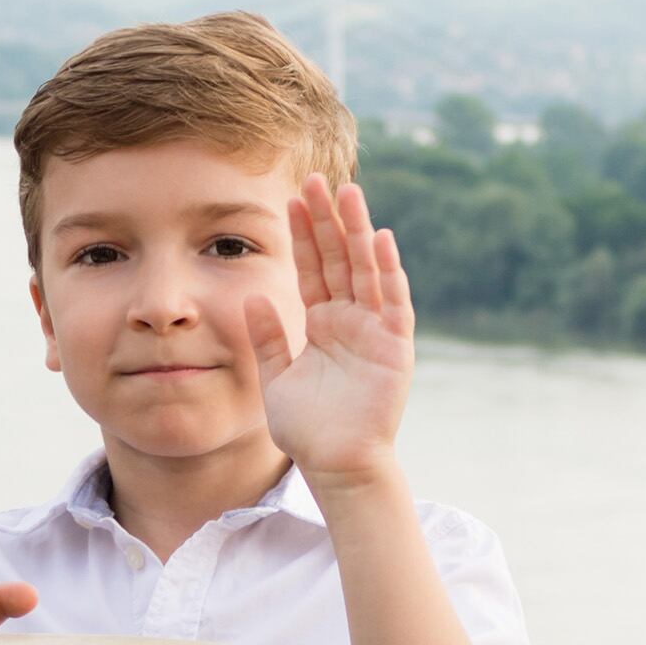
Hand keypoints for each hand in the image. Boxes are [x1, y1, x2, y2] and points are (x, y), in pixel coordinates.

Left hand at [247, 174, 414, 486]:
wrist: (335, 465)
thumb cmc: (307, 429)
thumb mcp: (276, 378)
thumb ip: (266, 338)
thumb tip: (250, 296)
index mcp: (322, 324)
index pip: (312, 269)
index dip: (304, 235)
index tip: (291, 198)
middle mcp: (350, 320)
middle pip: (339, 259)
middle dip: (328, 220)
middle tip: (317, 179)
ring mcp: (375, 331)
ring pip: (366, 270)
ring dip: (358, 232)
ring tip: (348, 193)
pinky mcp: (395, 348)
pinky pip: (392, 303)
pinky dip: (388, 272)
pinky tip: (381, 239)